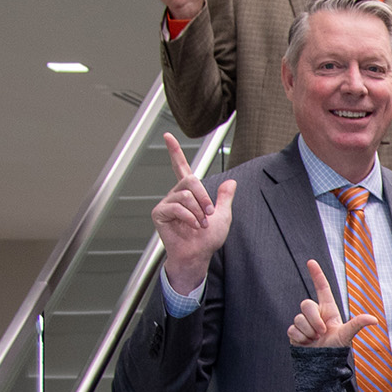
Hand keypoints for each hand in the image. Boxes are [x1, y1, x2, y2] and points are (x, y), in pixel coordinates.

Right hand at [150, 132, 233, 293]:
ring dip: (198, 211)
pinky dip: (190, 218)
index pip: (181, 167)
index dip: (174, 151)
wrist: (199, 254)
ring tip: (200, 224)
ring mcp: (166, 204)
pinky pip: (177, 207)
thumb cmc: (208, 239)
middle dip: (204, 196)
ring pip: (185, 195)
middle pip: (190, 180)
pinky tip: (192, 227)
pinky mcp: (160, 214)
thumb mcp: (223, 215)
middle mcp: (176, 195)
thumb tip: (231, 182)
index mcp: (189, 192)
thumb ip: (225, 198)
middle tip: (209, 213)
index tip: (167, 136)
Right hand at [288, 259, 381, 347]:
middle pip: (306, 304)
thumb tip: (374, 319)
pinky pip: (293, 330)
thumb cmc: (336, 348)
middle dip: (314, 320)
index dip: (317, 275)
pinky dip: (301, 338)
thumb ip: (357, 324)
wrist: (322, 363)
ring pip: (299, 319)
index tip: (311, 262)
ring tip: (315, 339)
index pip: (322, 289)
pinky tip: (307, 344)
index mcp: (328, 310)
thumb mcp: (347, 335)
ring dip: (309, 332)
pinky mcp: (294, 332)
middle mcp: (315, 313)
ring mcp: (304, 322)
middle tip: (322, 332)